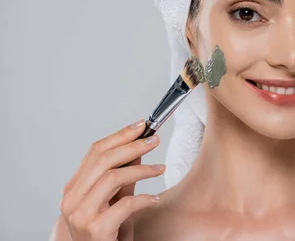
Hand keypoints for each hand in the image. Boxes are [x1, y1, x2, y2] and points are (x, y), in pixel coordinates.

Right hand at [59, 120, 164, 240]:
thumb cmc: (105, 233)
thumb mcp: (114, 200)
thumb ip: (123, 176)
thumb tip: (138, 148)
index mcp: (73, 188)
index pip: (95, 151)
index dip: (120, 135)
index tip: (141, 126)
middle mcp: (72, 199)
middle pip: (103, 160)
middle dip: (132, 146)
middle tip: (154, 140)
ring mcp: (81, 214)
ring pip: (112, 178)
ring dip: (142, 170)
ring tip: (161, 169)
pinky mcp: (95, 229)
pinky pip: (125, 205)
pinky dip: (144, 198)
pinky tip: (154, 198)